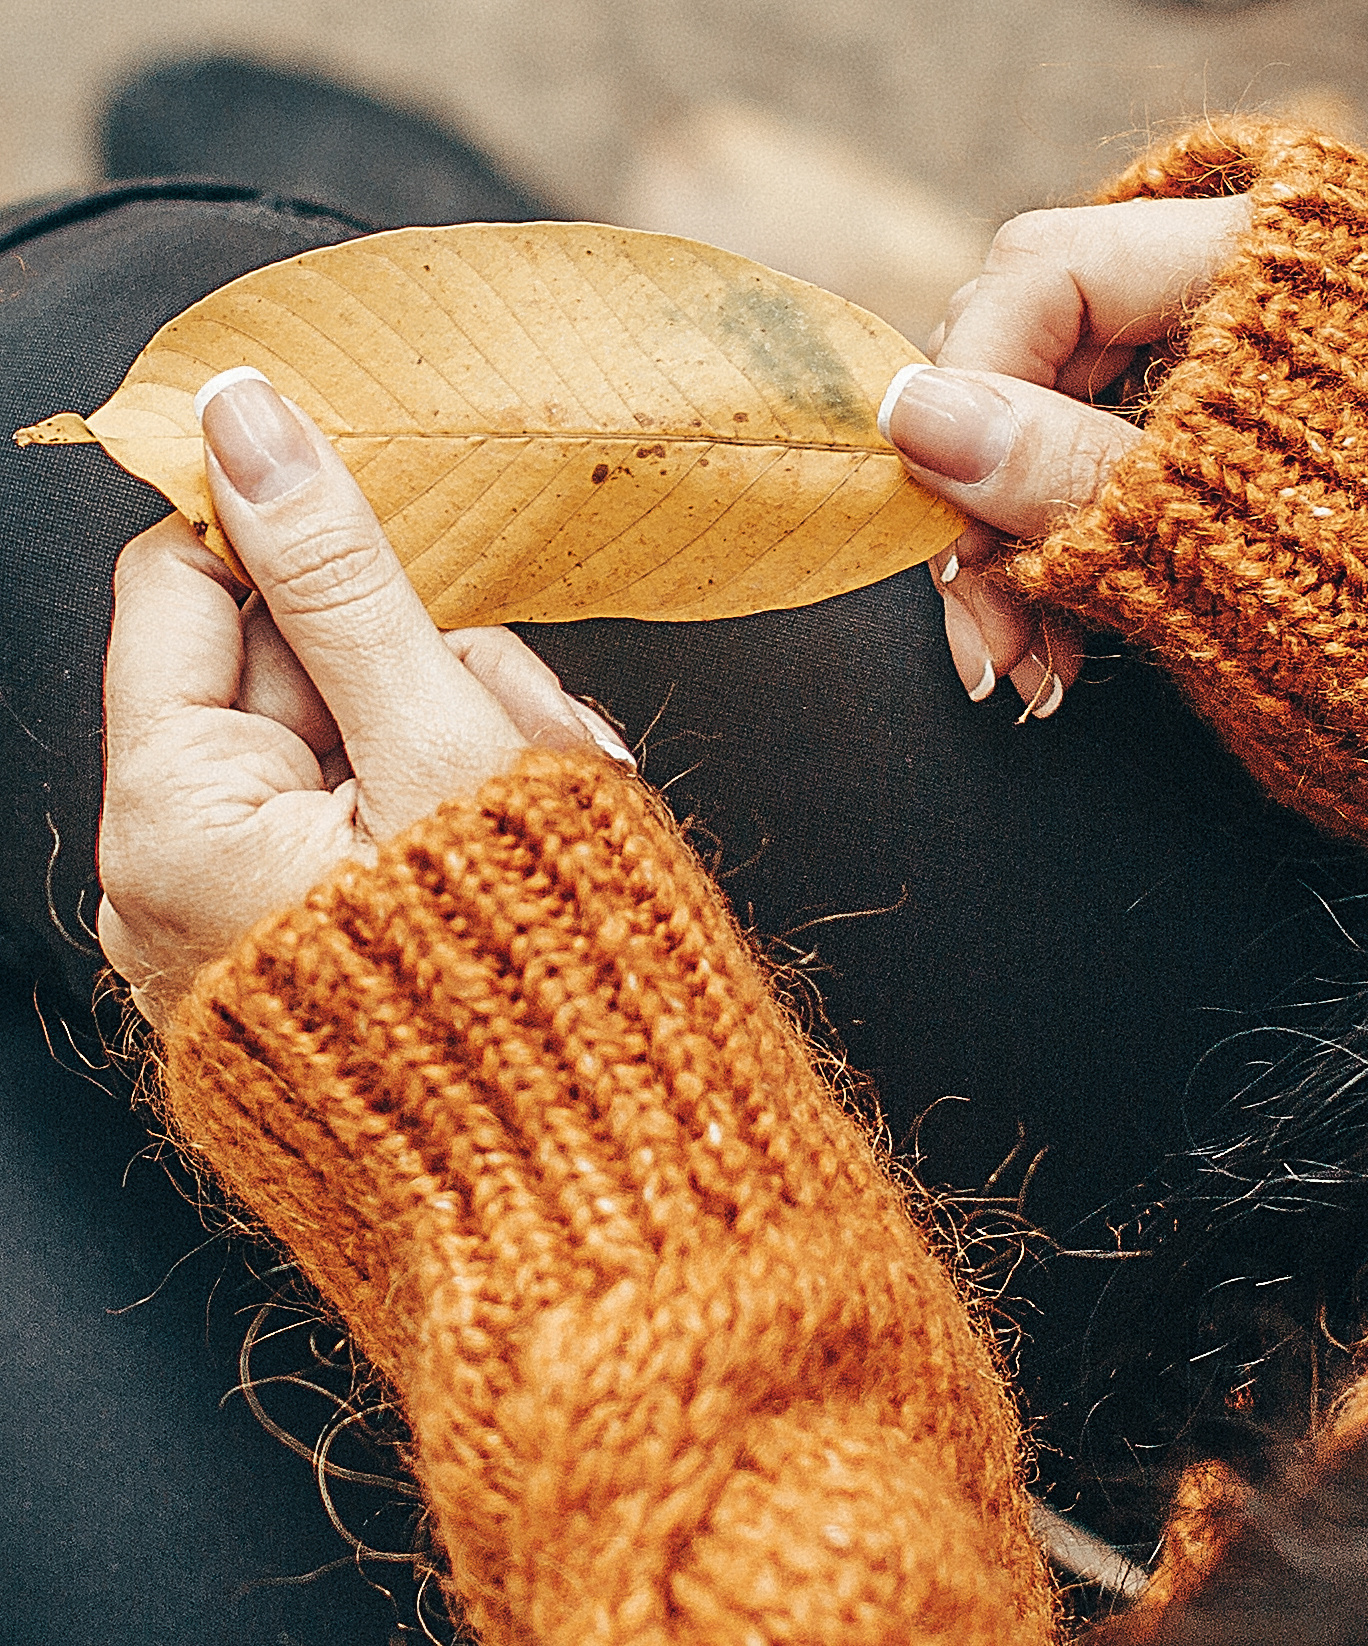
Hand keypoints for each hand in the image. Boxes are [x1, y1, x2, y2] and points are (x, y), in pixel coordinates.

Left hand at [97, 371, 630, 1025]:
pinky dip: (457, 805)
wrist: (595, 1188)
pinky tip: (532, 839)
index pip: (187, 585)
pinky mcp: (320, 952)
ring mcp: (248, 922)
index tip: (400, 540)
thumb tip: (248, 425)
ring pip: (353, 734)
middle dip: (422, 660)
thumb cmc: (525, 991)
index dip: (296, 542)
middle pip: (286, 661)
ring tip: (550, 799)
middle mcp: (177, 877)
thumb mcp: (444, 745)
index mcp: (175, 821)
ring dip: (467, 730)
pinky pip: (373, 819)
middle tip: (519, 720)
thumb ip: (345, 582)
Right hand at [880, 194, 1251, 716]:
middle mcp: (1231, 277)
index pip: (1043, 275)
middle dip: (988, 501)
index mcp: (1258, 248)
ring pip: (1054, 425)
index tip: (948, 530)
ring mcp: (1226, 357)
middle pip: (1034, 353)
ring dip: (1018, 557)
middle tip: (987, 638)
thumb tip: (910, 413)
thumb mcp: (1220, 520)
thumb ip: (1065, 463)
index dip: (970, 396)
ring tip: (1027, 676)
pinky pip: (1100, 473)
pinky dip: (1072, 561)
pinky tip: (1059, 656)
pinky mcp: (1215, 440)